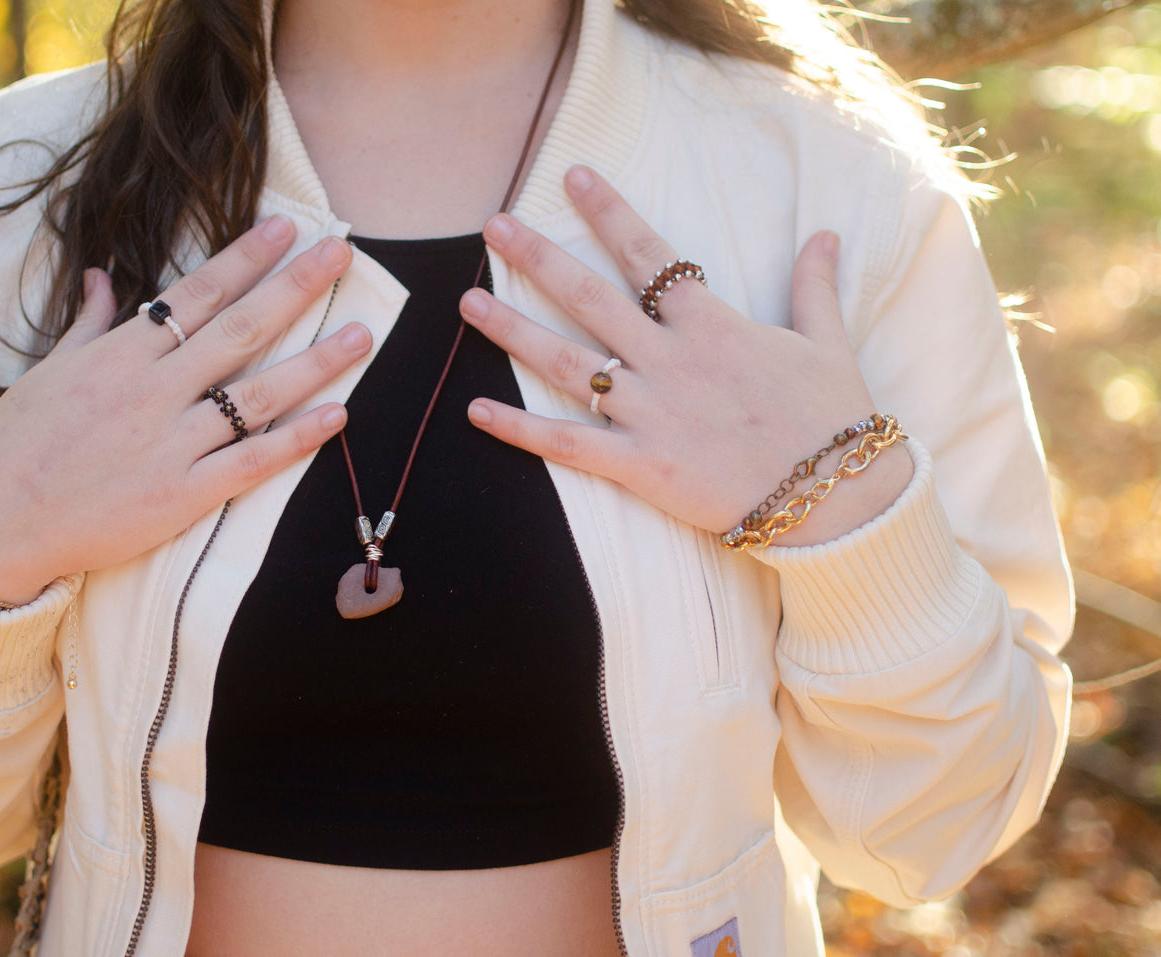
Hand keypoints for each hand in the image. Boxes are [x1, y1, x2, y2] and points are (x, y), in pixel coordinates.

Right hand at [0, 216, 369, 603]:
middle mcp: (151, 392)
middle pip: (238, 330)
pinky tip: (337, 416)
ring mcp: (169, 444)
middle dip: (294, 288)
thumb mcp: (47, 371)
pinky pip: (252, 462)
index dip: (244, 258)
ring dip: (316, 362)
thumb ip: (87, 323)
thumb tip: (101, 275)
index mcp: (119, 356)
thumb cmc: (12, 445)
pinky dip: (296, 439)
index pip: (194, 294)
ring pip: (258, 394)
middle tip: (340, 253)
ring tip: (362, 335)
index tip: (286, 227)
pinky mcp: (181, 496)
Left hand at [461, 166, 912, 546]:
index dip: (608, 212)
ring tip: (468, 302)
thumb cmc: (832, 417)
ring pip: (566, 363)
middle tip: (494, 226)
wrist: (836, 495)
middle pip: (590, 297)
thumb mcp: (827, 341)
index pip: (649, 254)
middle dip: (538, 257)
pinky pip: (567, 444)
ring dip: (512, 331)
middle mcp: (670, 360)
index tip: (572, 175)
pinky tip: (476, 411)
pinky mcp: (640, 464)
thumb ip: (814, 285)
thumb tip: (827, 234)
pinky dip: (520, 429)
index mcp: (711, 324)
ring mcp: (650, 412)